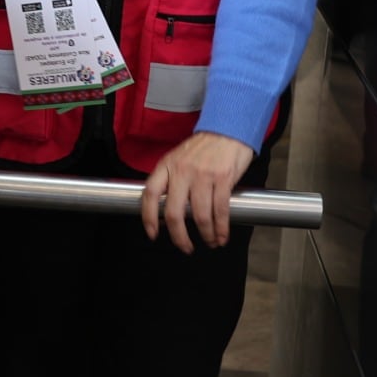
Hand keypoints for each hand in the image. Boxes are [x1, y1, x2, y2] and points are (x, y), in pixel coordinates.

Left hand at [140, 131, 254, 252]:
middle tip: (186, 247)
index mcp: (167, 165)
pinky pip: (220, 210)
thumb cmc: (204, 148)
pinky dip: (221, 228)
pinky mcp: (223, 178)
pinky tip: (221, 235)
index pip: (150, 194)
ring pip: (200, 215)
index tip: (153, 234)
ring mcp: (203, 175)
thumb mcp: (178, 158)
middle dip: (180, 236)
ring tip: (210, 242)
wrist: (229, 129)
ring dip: (206, 234)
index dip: (148, 217)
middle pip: (174, 212)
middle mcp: (182, 171)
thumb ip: (171, 180)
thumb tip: (166, 212)